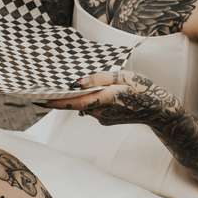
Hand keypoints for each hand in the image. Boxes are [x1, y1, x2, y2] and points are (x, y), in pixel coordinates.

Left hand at [36, 71, 165, 125]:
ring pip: (85, 105)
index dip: (55, 101)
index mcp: (104, 99)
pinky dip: (92, 100)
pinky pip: (93, 108)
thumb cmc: (142, 89)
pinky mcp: (106, 120)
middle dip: (67, 94)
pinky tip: (103, 92)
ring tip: (87, 84)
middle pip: (77, 102)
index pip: (74, 102)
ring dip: (83, 96)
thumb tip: (77, 82)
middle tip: (55, 84)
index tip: (39, 99)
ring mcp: (103, 118)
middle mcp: (101, 112)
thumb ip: (99, 79)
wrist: (158, 110)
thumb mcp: (122, 77)